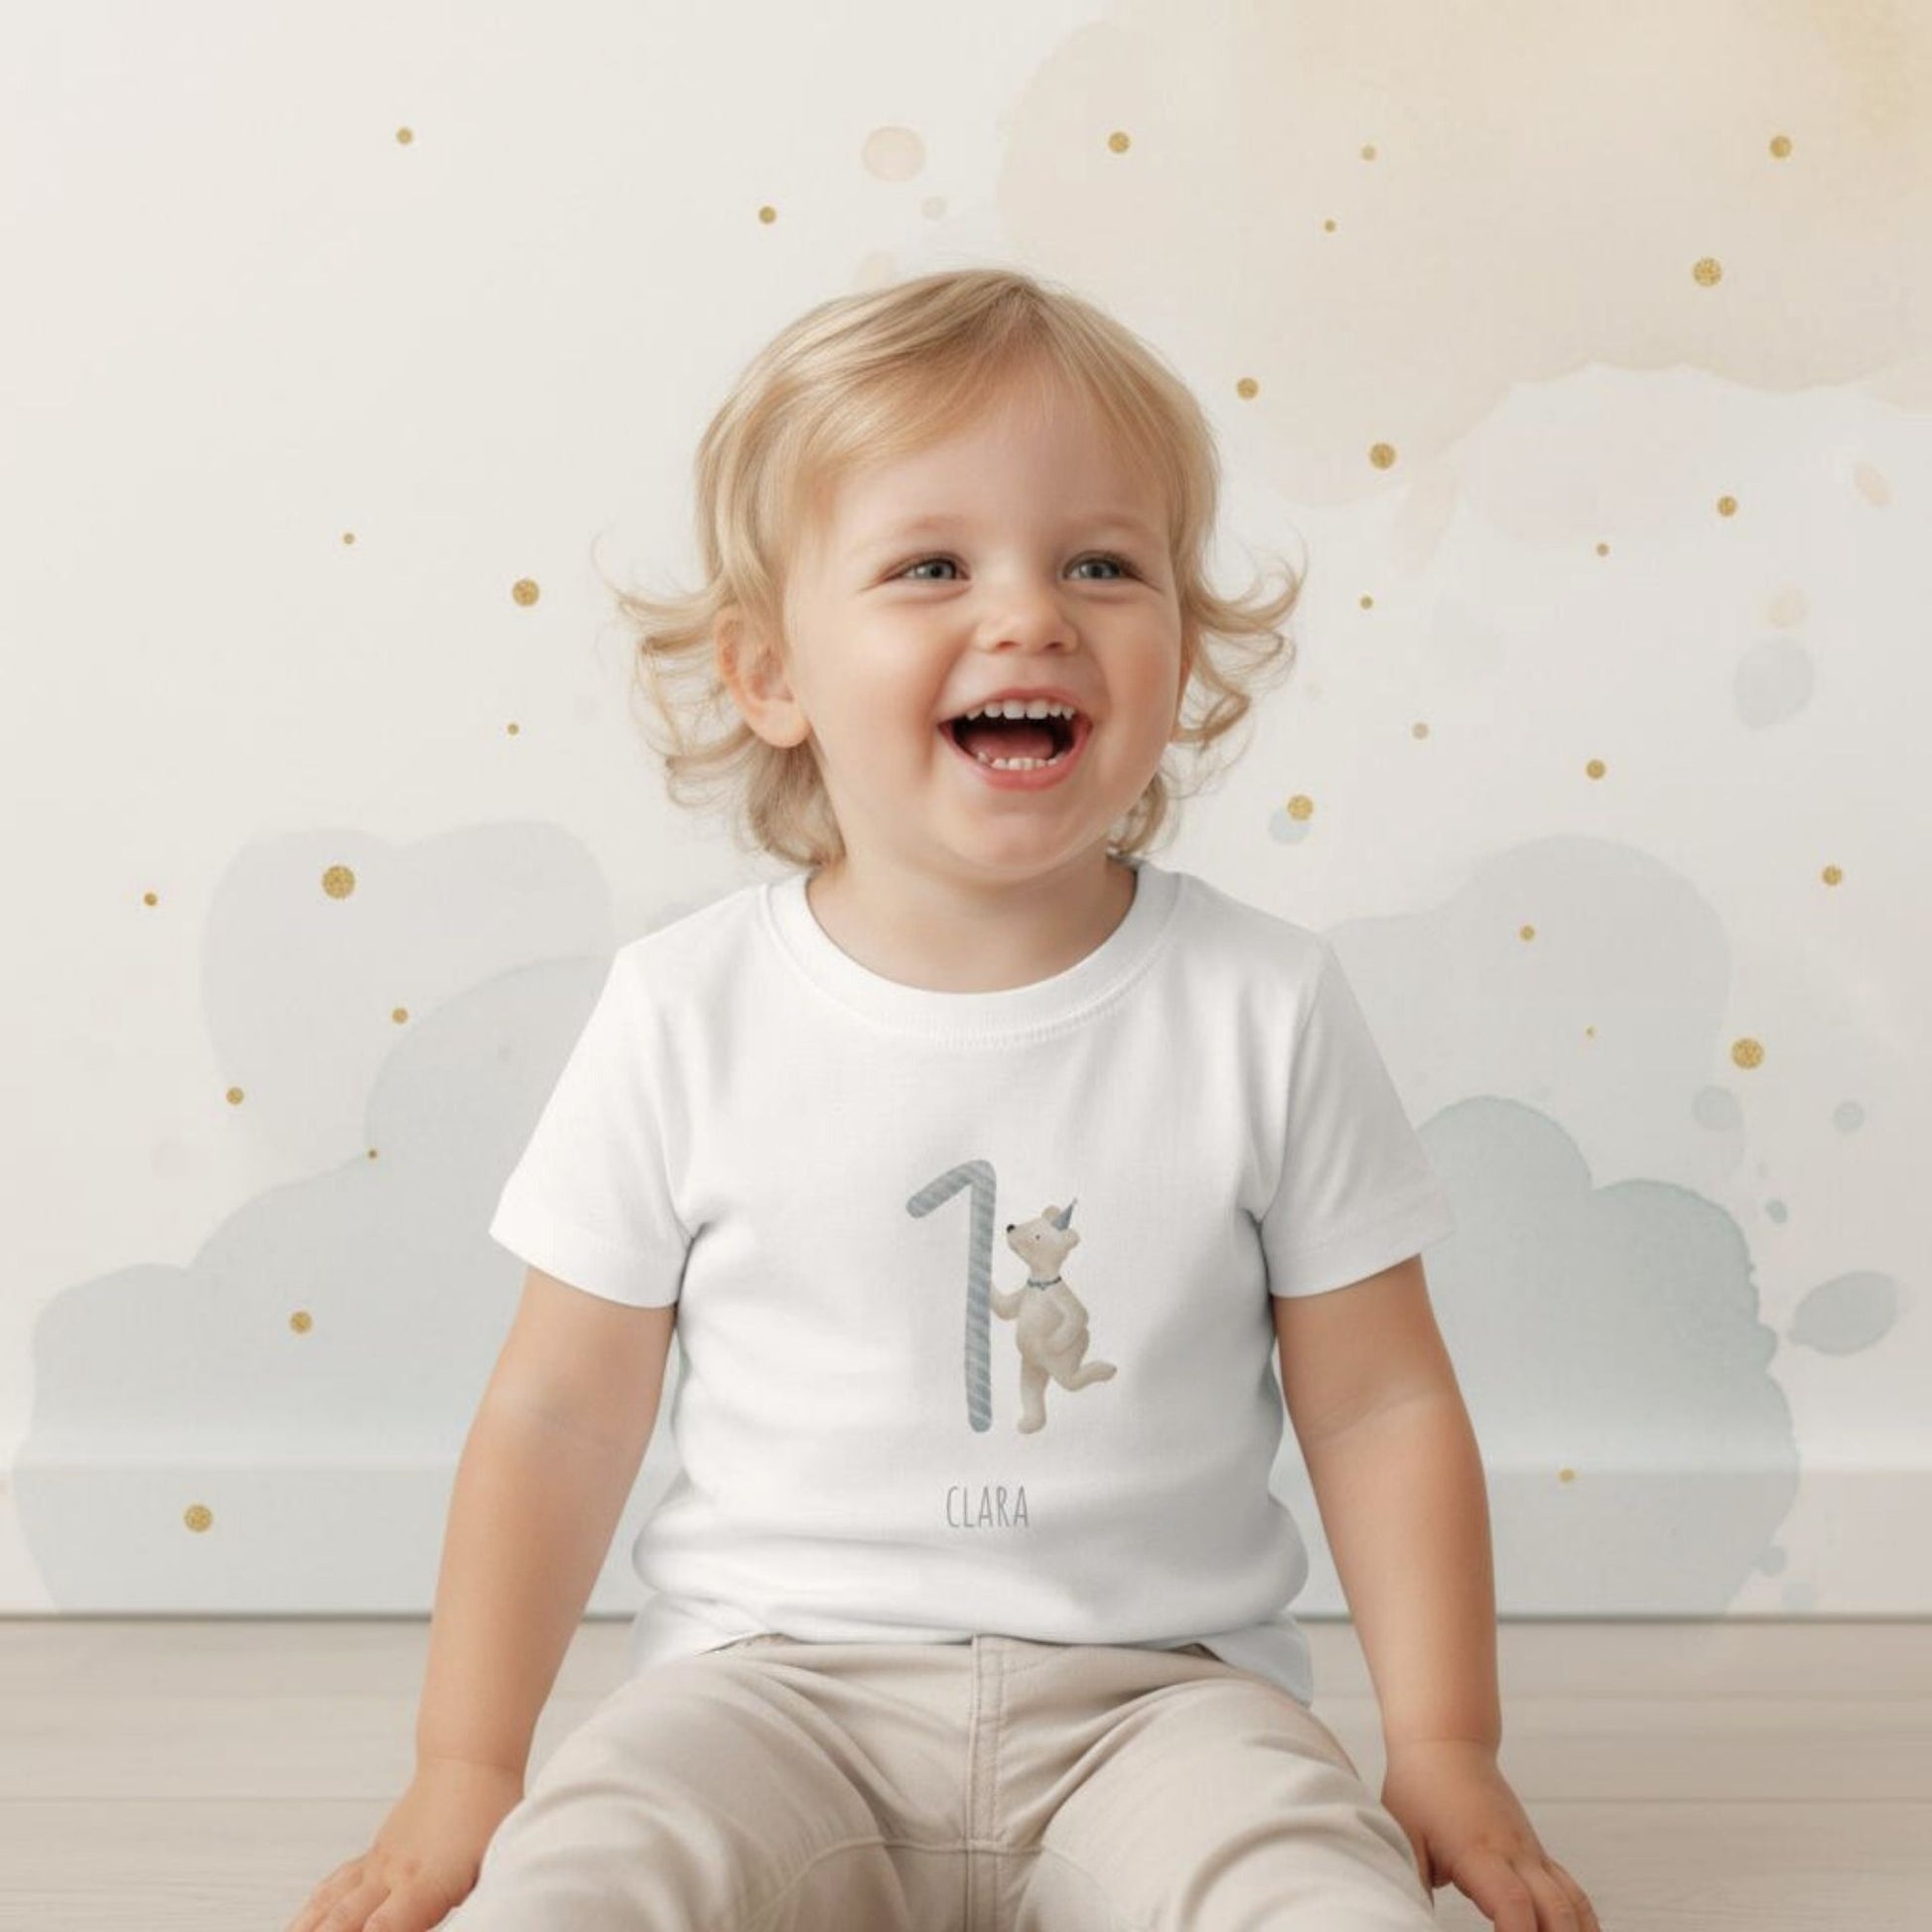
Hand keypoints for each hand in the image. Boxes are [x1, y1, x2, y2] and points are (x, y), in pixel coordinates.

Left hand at [1379, 1739, 1601, 1930]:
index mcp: (1478, 1850)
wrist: (1447, 1744)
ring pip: (1574, 1905)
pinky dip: (1582, 1926)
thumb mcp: (1401, 1835)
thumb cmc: (1418, 1791)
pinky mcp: (1539, 1856)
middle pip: (1556, 1912)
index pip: (1512, 1904)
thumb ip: (1409, 1885)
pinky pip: (1572, 1895)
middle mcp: (1515, 1853)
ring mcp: (1533, 1854)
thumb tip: (1406, 1920)